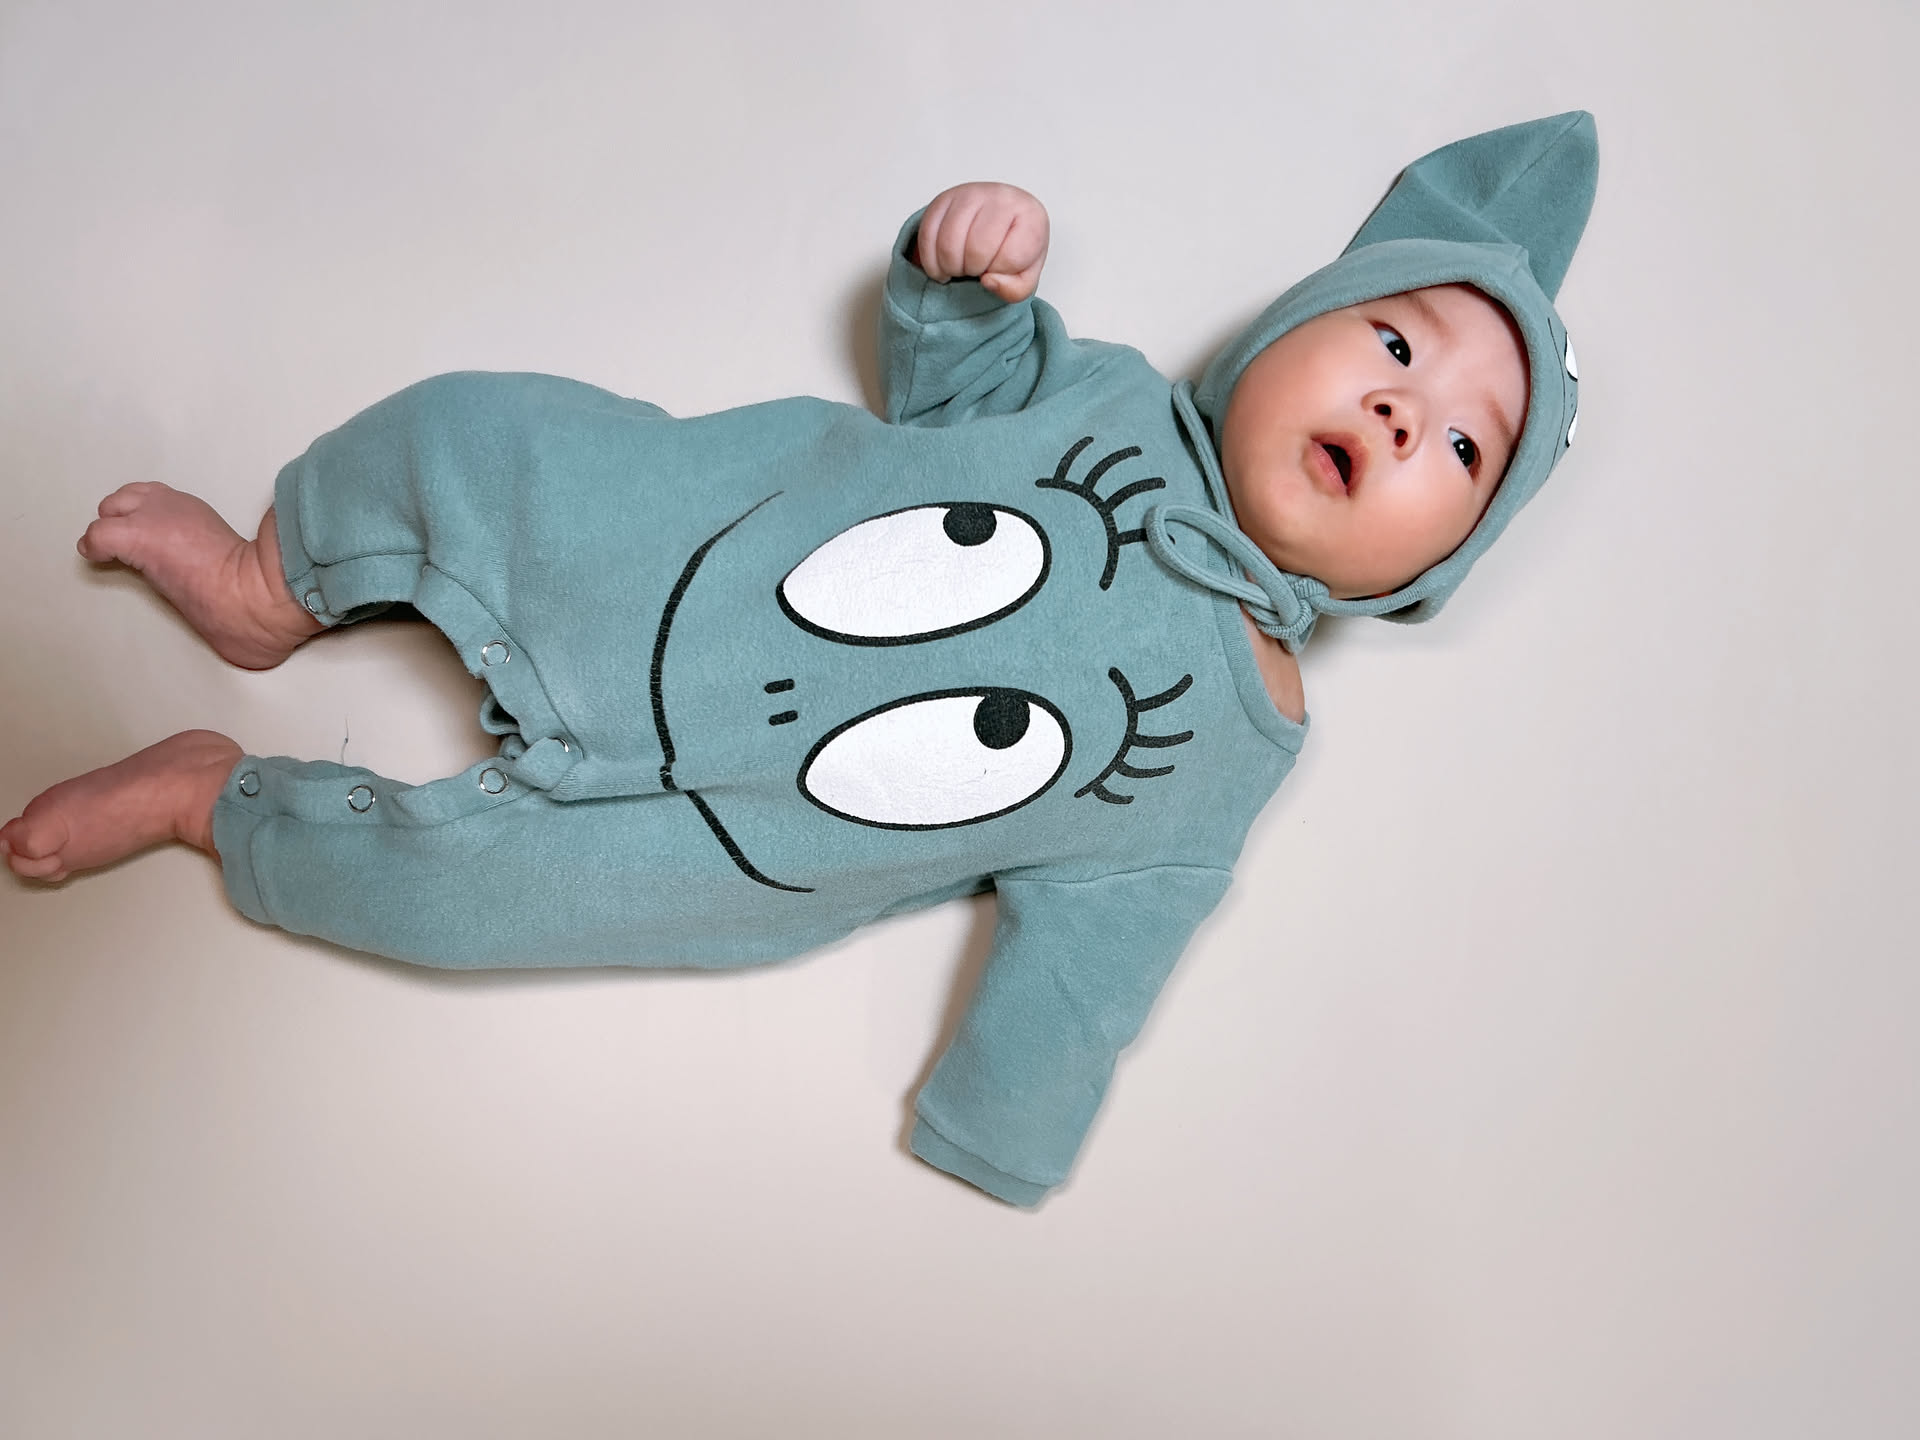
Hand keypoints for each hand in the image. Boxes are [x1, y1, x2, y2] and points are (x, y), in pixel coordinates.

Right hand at [914, 182, 1049, 302]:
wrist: (1001, 219)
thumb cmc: (1015, 248)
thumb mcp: (1025, 276)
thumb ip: (1015, 290)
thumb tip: (988, 281)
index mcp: (1031, 216)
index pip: (1011, 257)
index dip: (1001, 272)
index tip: (999, 267)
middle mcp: (1002, 197)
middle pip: (976, 249)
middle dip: (972, 270)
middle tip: (975, 270)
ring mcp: (970, 193)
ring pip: (948, 243)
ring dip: (950, 267)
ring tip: (959, 268)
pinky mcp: (944, 198)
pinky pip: (928, 235)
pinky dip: (931, 260)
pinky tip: (942, 264)